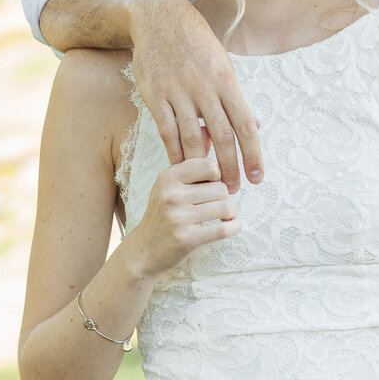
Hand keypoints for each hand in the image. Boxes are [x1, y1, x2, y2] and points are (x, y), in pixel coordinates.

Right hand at [123, 151, 240, 279]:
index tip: (211, 185)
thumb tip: (208, 129)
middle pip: (221, 188)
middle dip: (223, 197)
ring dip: (230, 213)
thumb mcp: (169, 185)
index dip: (217, 176)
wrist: (145, 250)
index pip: (210, 165)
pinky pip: (225, 229)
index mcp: (168, 177)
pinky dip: (234, 227)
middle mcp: (171, 195)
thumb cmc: (163, 213)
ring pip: (225, 207)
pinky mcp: (186, 239)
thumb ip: (190, 163)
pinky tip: (230, 226)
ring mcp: (177, 217)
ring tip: (223, 216)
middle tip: (215, 205)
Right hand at [131, 0, 262, 189]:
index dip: (253, 154)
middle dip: (230, 167)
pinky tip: (181, 168)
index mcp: (226, 80)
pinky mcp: (156, 95)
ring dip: (202, 165)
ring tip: (209, 184)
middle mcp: (205, 88)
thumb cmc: (196, 42)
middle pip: (222, 136)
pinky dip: (174, 152)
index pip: (246, 124)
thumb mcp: (223, 64)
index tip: (257, 177)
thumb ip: (235, 97)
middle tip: (234, 191)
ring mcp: (178, 92)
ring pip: (192, 138)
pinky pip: (167, 131)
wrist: (159, 18)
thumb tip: (256, 126)